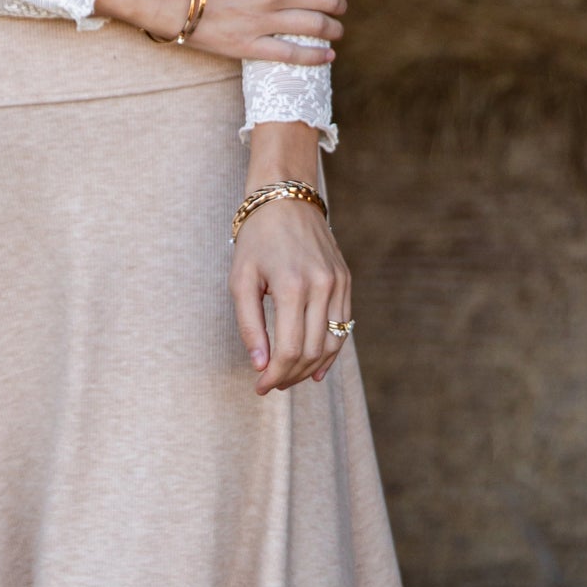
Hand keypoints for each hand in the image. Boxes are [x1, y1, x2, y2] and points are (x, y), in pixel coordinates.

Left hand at [229, 184, 352, 394]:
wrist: (286, 200)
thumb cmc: (256, 240)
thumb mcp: (240, 281)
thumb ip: (250, 326)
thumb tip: (261, 365)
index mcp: (292, 286)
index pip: (288, 350)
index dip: (274, 376)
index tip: (260, 386)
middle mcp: (321, 286)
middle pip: (311, 352)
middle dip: (290, 376)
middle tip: (271, 384)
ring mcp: (338, 283)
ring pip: (331, 344)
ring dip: (309, 368)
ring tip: (288, 377)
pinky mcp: (346, 281)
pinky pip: (343, 327)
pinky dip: (330, 352)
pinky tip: (315, 368)